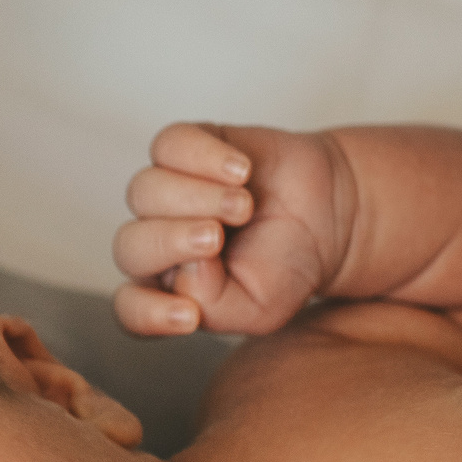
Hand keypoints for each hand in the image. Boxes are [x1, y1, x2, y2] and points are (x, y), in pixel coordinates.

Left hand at [111, 122, 352, 338]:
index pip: (132, 308)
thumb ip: (217, 307)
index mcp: (168, 290)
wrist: (331, 213)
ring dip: (196, 198)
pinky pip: (170, 145)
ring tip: (243, 205)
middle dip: (172, 241)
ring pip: (145, 191)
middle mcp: (158, 243)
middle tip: (216, 238)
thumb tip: (184, 273)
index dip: (148, 314)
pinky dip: (202, 156)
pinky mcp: (187, 150)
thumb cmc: (289, 264)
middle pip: (130, 245)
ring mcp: (167, 194)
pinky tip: (241, 171)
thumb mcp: (262, 307)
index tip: (189, 316)